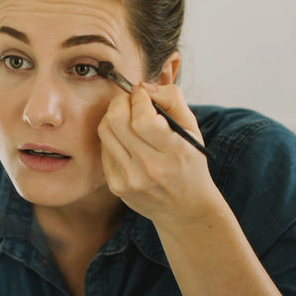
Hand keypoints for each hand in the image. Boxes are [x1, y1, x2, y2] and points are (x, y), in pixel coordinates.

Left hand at [97, 82, 223, 226]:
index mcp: (174, 152)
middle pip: (117, 121)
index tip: (141, 93)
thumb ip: (172, 100)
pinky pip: (103, 149)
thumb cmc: (189, 163)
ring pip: (105, 131)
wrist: (185, 208)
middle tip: (130, 100)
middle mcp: (150, 168)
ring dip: (113, 116)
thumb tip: (144, 86)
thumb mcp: (192, 130)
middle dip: (121, 102)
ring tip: (127, 117)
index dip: (138, 98)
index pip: (144, 119)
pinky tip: (126, 140)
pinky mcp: (116, 186)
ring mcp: (130, 179)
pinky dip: (112, 137)